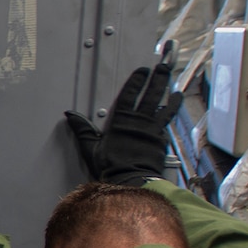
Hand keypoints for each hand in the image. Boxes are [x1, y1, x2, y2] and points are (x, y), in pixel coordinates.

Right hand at [64, 47, 181, 186]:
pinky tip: (176, 99)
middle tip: (161, 67)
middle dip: (156, 79)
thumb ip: (82, 130)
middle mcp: (139, 121)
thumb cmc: (111, 167)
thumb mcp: (91, 148)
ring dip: (166, 89)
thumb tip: (70, 115)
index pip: (130, 94)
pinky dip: (173, 107)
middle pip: (150, 94)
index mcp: (121, 121)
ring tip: (170, 78)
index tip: (142, 71)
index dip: (136, 81)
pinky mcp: (161, 138)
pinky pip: (168, 118)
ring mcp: (152, 128)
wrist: (131, 180)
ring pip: (162, 103)